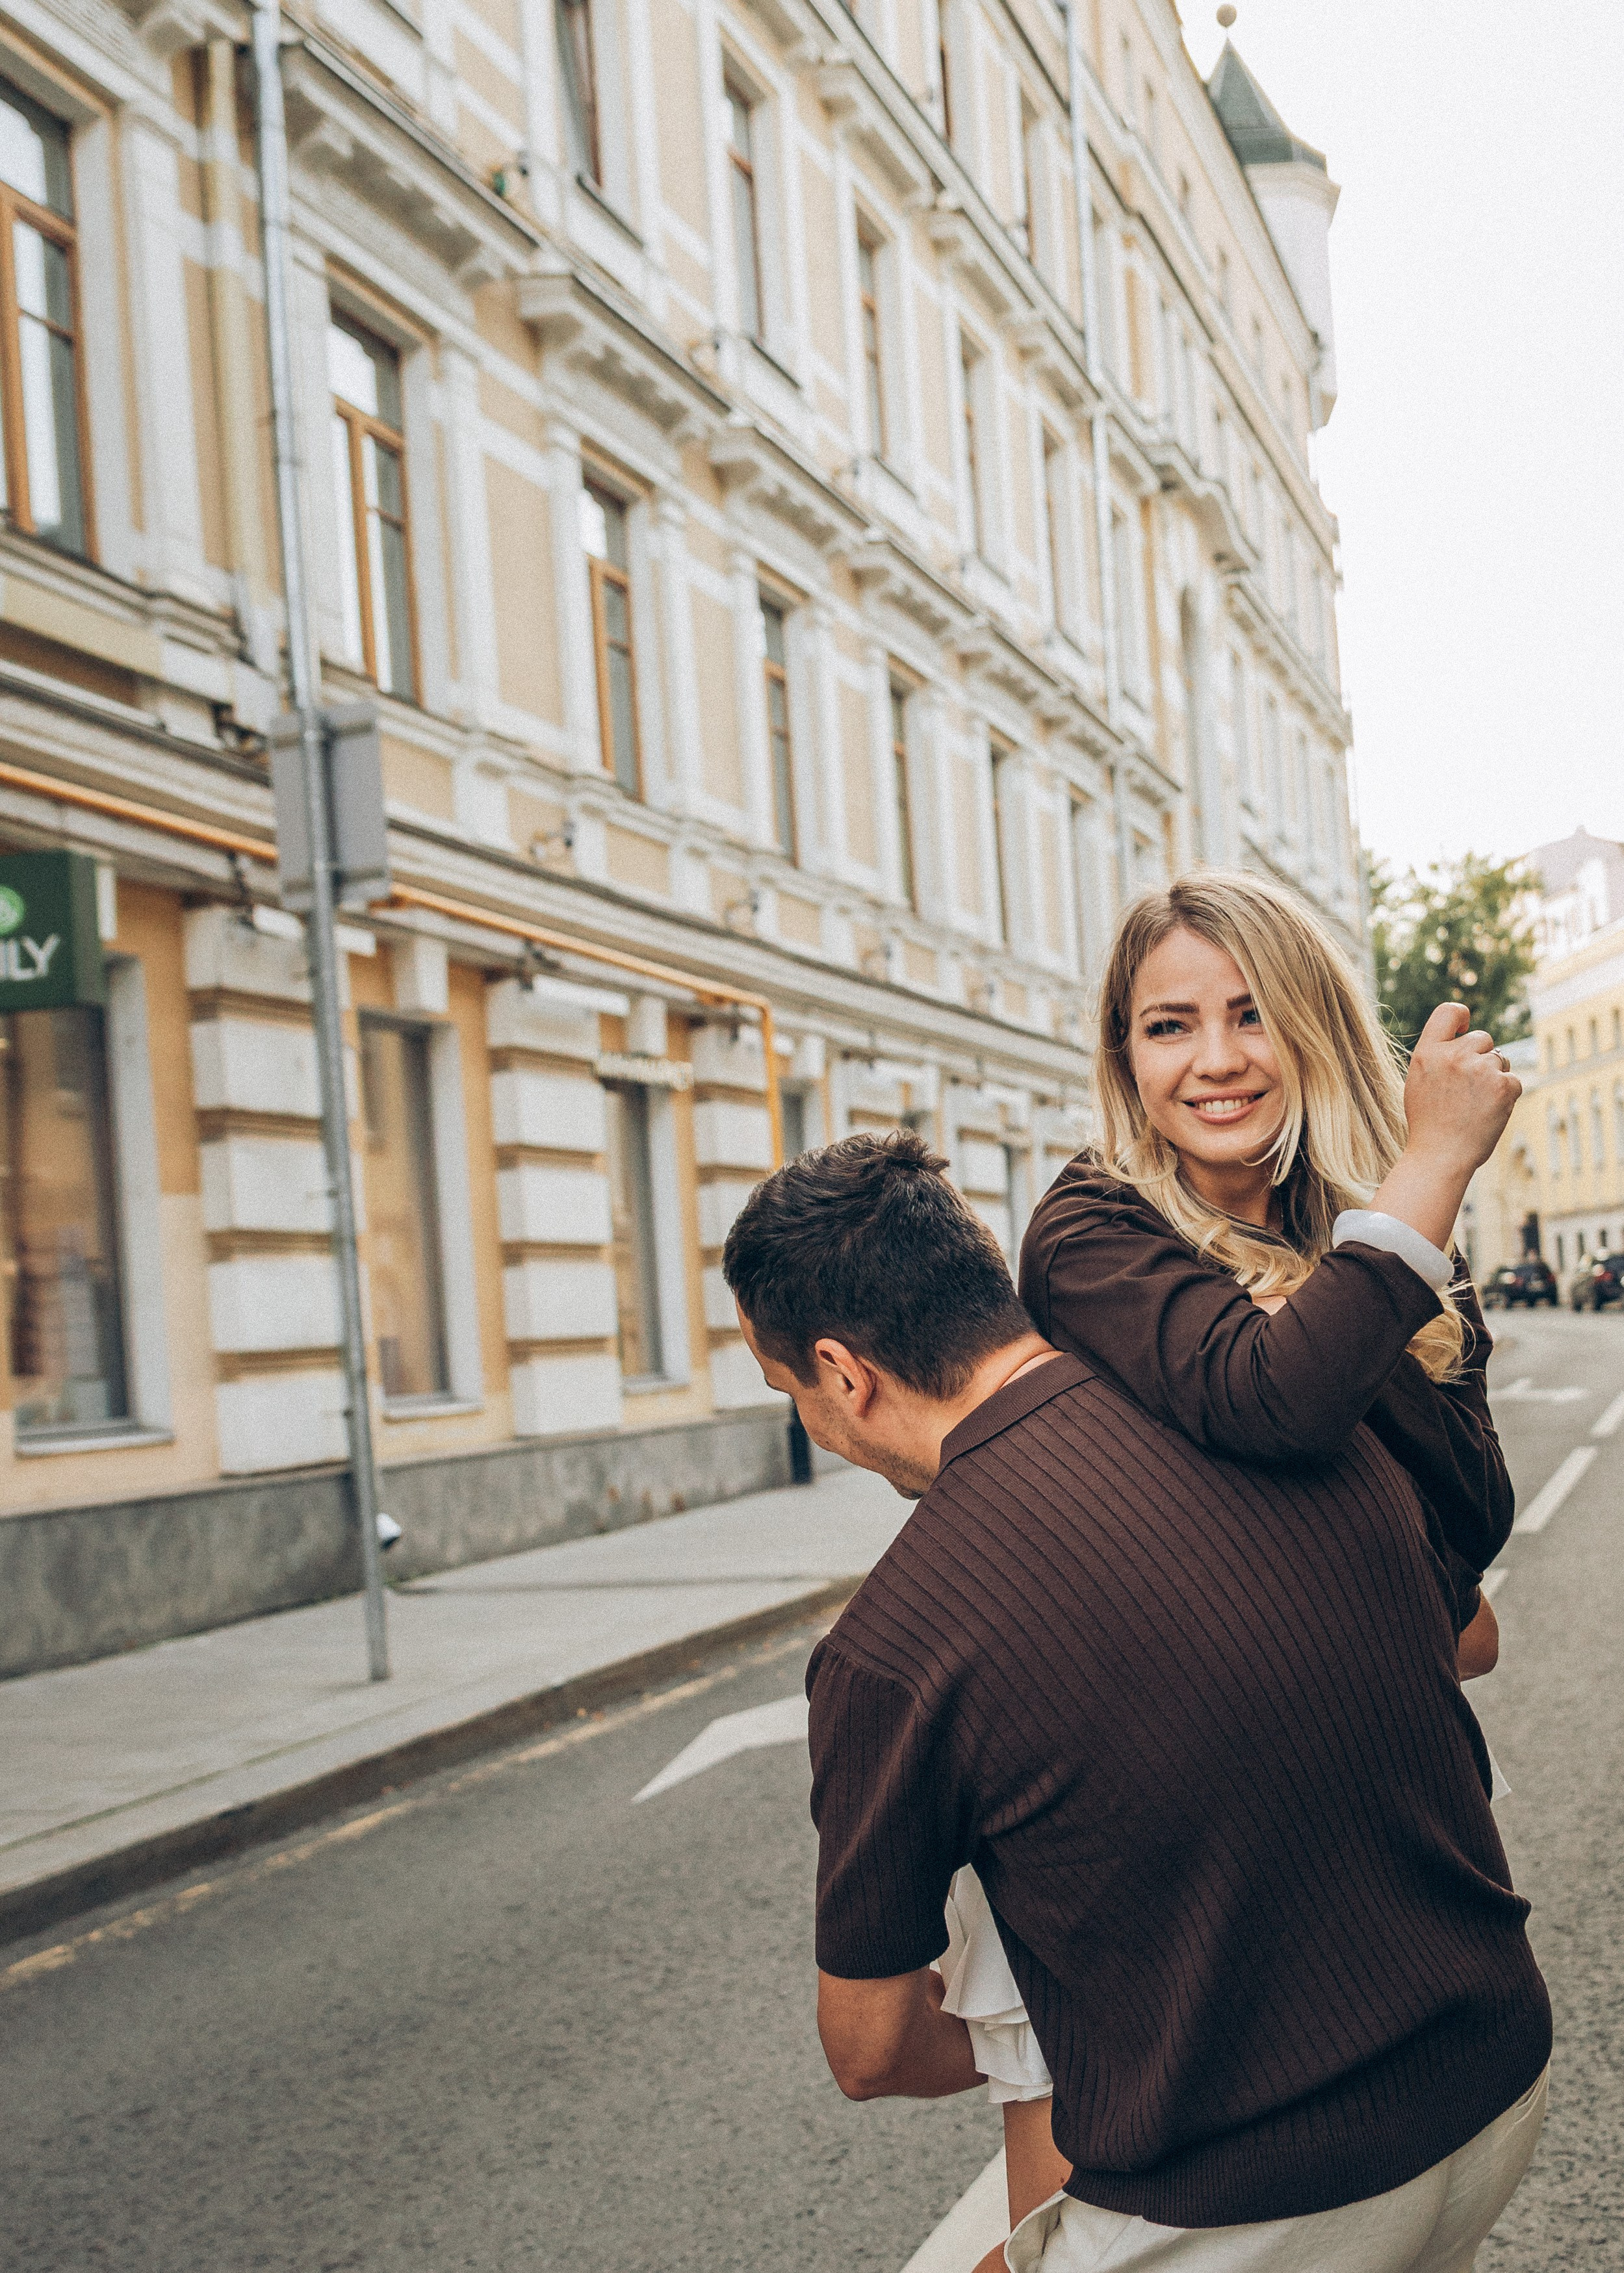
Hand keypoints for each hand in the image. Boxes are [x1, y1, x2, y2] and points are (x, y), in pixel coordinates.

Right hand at [1402, 1004, 1521, 1177]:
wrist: (1439, 1157)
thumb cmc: (1428, 1123)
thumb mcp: (1420, 1081)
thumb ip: (1439, 1056)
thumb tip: (1464, 1039)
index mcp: (1428, 1052)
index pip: (1451, 1011)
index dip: (1462, 1019)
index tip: (1465, 1032)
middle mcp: (1454, 1055)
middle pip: (1483, 1038)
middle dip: (1481, 1058)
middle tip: (1468, 1089)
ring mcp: (1480, 1069)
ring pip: (1500, 1060)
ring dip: (1494, 1077)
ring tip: (1475, 1104)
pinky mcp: (1504, 1086)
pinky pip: (1513, 1080)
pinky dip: (1505, 1096)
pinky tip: (1488, 1112)